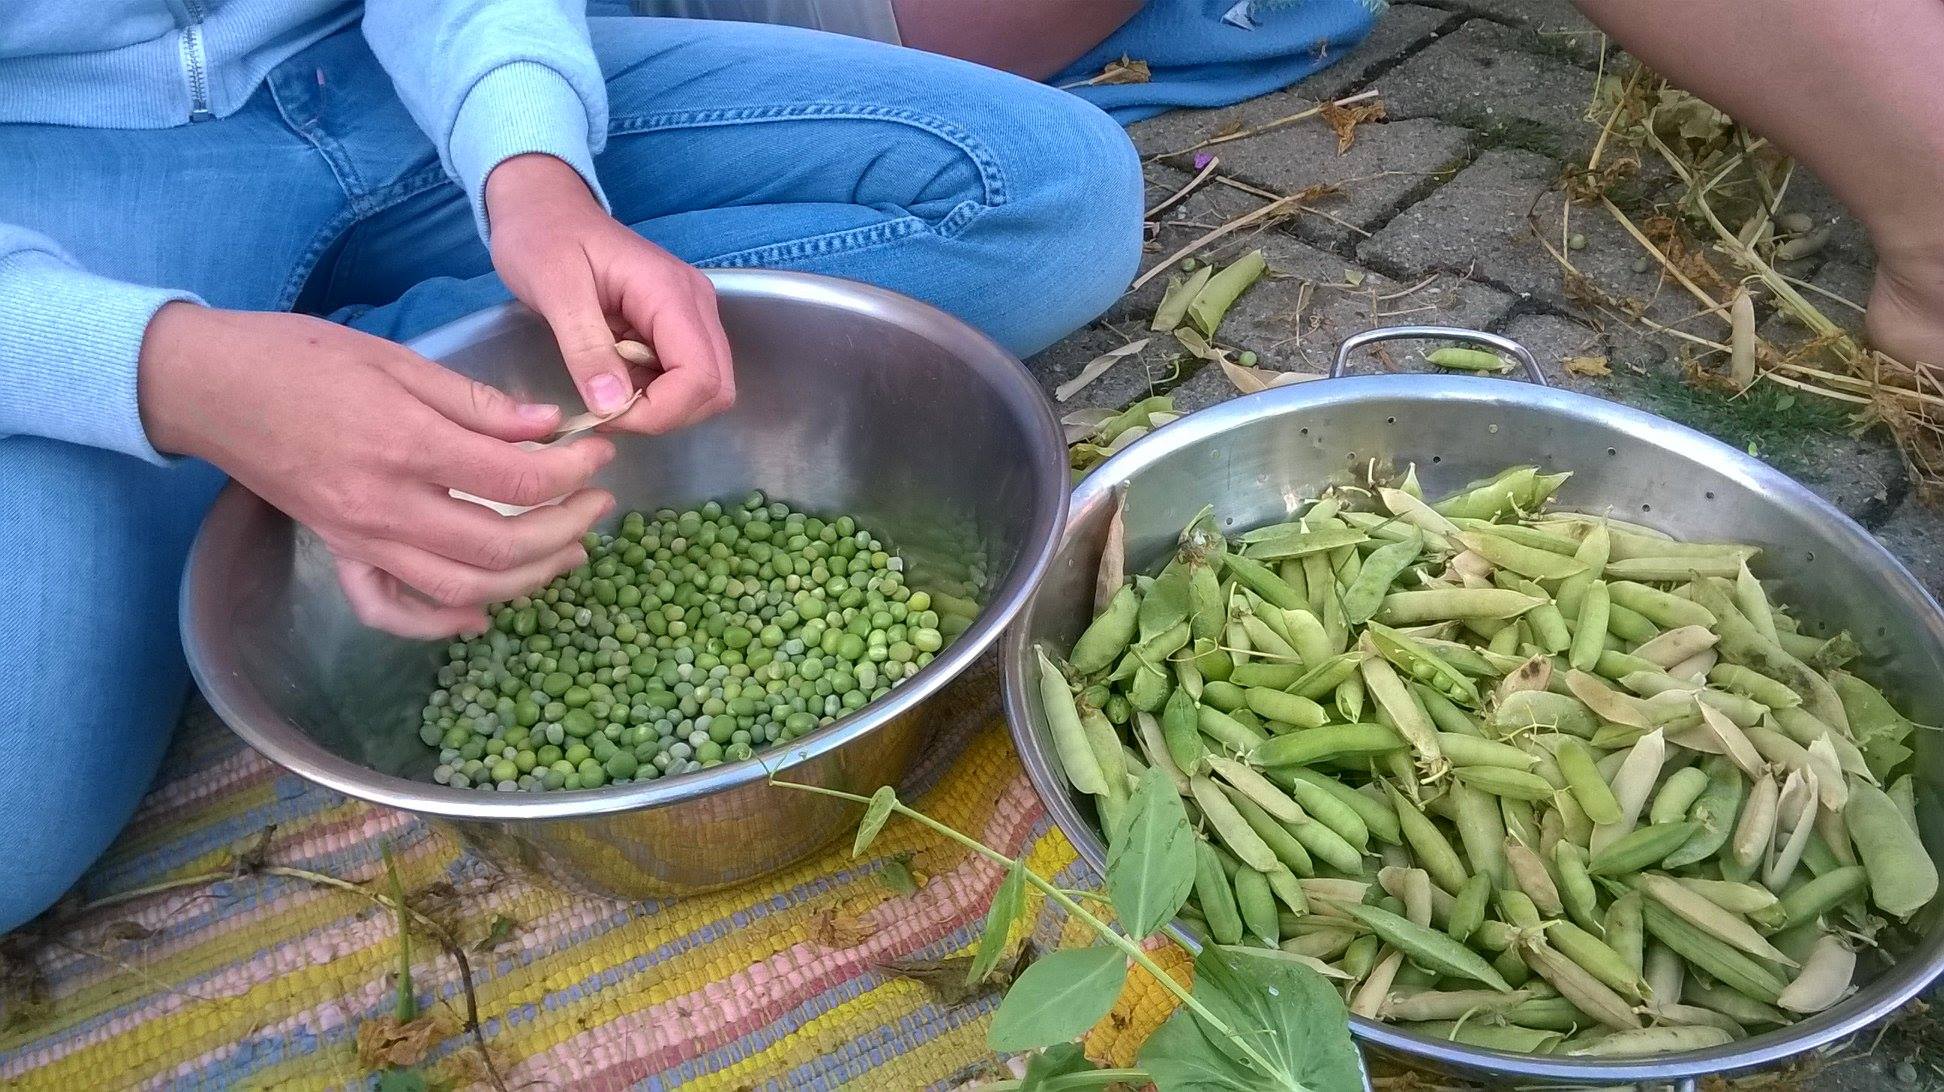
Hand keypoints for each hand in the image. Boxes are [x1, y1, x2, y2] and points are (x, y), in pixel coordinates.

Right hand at [140, 304, 615, 636]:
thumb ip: (476, 402)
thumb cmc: (299, 357)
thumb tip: (548, 427)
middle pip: (499, 547)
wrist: (207, 386)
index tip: (600, 453)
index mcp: (405, 443)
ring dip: (526, 580)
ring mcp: (360, 538)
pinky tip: (482, 615)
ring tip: (569, 552)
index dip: (572, 472)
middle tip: (598, 504)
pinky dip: (439, 623)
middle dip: (565, 530)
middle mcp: (385, 505)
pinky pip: (390, 608)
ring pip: (460, 589)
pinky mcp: (339, 552)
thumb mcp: (398, 359)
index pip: (515, 479)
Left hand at [485, 153, 734, 430]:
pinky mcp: (678, 325)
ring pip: (705, 388)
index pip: (700, 377)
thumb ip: (585, 346)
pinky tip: (614, 375)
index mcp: (670, 292)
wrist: (543, 207)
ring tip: (606, 388)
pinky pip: (683, 377)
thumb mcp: (553, 289)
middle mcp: (696, 304)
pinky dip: (653, 393)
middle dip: (664, 415)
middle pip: (715, 389)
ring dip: (659, 406)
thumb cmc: (543, 237)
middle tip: (607, 410)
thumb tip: (612, 406)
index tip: (606, 414)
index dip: (660, 412)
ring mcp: (691, 315)